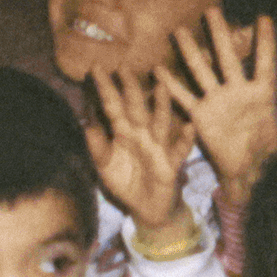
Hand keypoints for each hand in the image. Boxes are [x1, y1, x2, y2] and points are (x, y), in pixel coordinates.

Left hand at [84, 67, 194, 238]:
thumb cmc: (125, 182)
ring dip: (161, 105)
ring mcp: (158, 146)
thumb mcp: (106, 168)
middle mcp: (141, 134)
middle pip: (136, 108)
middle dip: (130, 88)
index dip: (105, 89)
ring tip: (161, 87)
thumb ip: (97, 148)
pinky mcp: (171, 163)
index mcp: (123, 133)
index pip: (112, 107)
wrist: (145, 209)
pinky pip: (179, 150)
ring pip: (160, 122)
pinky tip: (190, 127)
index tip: (95, 68)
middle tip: (124, 67)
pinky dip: (186, 139)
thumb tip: (87, 125)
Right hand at [158, 10, 276, 207]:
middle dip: (220, 35)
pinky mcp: (201, 116)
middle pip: (227, 58)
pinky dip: (172, 87)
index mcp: (261, 94)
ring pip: (202, 72)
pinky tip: (158, 71)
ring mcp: (218, 101)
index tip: (264, 17)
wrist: (247, 170)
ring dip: (191, 52)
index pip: (264, 62)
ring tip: (180, 31)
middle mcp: (237, 92)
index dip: (265, 42)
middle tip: (212, 11)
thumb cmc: (269, 151)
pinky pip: (185, 99)